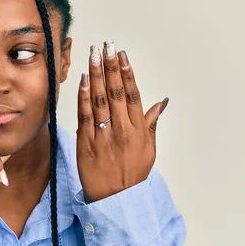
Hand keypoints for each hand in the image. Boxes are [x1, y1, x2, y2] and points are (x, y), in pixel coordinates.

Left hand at [76, 43, 168, 201]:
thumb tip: (160, 103)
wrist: (115, 199)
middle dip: (111, 66)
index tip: (122, 55)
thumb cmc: (133, 174)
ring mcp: (103, 136)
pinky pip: (85, 116)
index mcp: (138, 130)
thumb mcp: (149, 150)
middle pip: (115, 92)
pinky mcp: (86, 143)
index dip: (127, 73)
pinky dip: (84, 96)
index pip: (132, 95)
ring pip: (100, 100)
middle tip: (106, 46)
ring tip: (93, 54)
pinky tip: (84, 79)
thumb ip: (151, 124)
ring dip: (96, 75)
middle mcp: (122, 130)